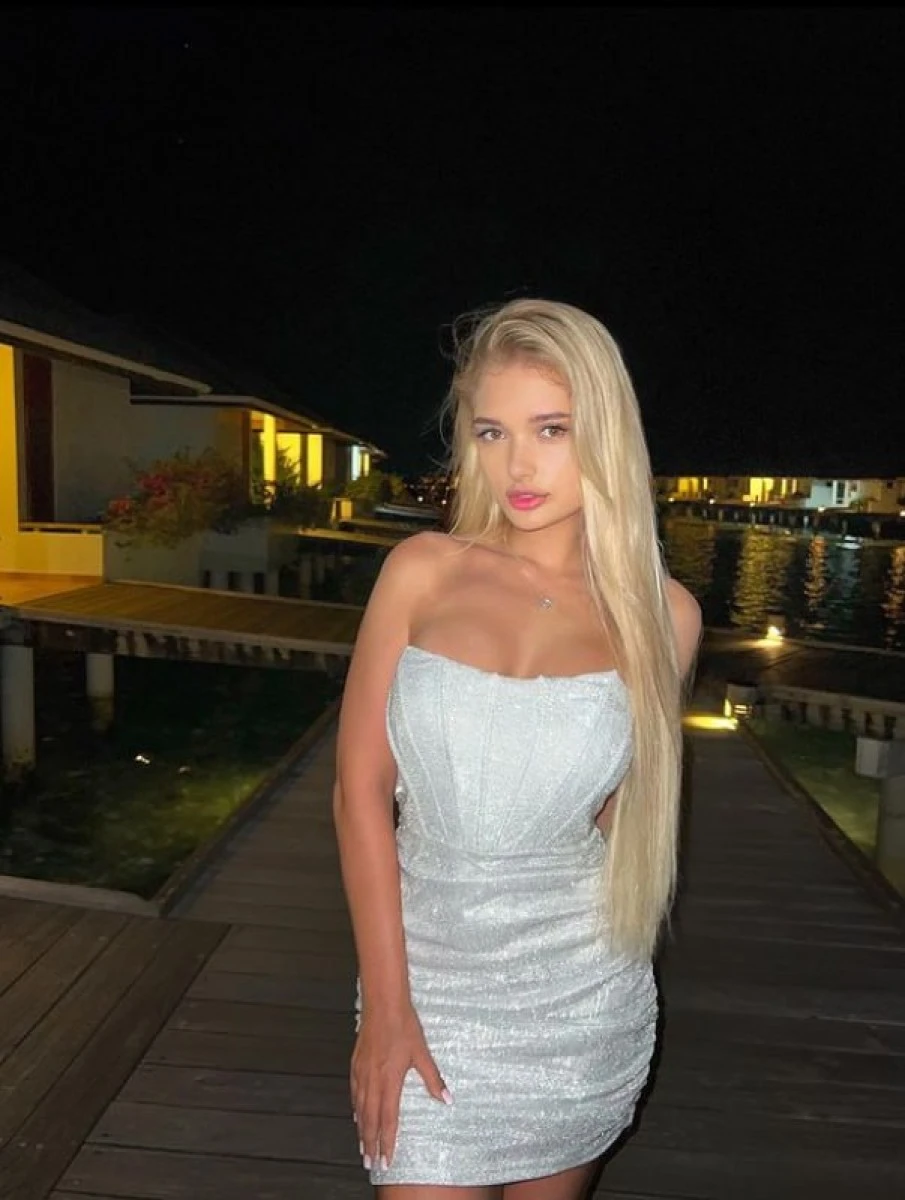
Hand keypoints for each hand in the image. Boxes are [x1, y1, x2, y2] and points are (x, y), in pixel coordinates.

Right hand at [351, 1004, 450, 1170]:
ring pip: (359, 1108)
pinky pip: (354, 1092)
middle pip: (370, 1119)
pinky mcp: (356, 1063)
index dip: (387, 1142)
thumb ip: (433, 1078)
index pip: (388, 1119)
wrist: (382, 1004)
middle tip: (371, 1163)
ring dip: (361, 1130)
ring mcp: (362, 1072)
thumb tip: (446, 1098)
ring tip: (363, 1146)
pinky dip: (355, 1108)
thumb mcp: (421, 1052)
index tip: (387, 1159)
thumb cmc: (403, 1025)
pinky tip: (356, 1114)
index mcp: (390, 1080)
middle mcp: (373, 1080)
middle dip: (370, 1143)